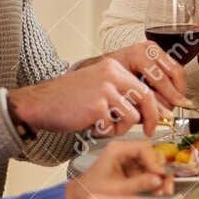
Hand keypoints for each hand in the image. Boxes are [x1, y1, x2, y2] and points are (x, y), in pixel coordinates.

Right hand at [8, 58, 164, 137]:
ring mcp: (104, 89)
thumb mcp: (100, 89)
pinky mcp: (96, 105)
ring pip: (131, 116)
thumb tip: (150, 112)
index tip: (158, 119)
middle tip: (149, 132)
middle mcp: (111, 74)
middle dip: (151, 119)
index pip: (145, 87)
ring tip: (102, 125)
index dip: (155, 107)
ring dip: (119, 127)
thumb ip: (122, 95)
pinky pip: (112, 126)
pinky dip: (103, 131)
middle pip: (146, 98)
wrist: (39, 103)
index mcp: (114, 67)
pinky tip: (90, 126)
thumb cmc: (69, 100)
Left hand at [65, 141, 174, 198]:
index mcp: (117, 150)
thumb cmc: (91, 191)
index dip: (154, 162)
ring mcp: (129, 160)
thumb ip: (138, 184)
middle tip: (165, 185)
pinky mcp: (131, 170)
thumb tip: (159, 180)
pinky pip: (148, 172)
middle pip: (151, 154)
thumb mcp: (116, 189)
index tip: (160, 176)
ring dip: (159, 177)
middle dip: (160, 170)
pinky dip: (154, 181)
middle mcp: (125, 152)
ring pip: (152, 164)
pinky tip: (157, 191)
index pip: (143, 148)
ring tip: (163, 191)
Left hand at [97, 42, 187, 107]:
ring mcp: (156, 50)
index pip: (162, 78)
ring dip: (177, 88)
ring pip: (178, 71)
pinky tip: (168, 95)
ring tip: (172, 102)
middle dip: (177, 92)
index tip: (175, 108)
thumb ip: (146, 103)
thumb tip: (165, 114)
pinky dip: (174, 84)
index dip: (170, 96)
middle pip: (175, 72)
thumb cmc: (109, 82)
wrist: (101, 71)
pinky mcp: (160, 54)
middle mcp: (149, 49)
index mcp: (138, 55)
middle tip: (177, 106)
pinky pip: (175, 70)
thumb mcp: (126, 93)